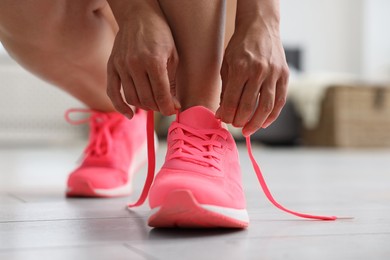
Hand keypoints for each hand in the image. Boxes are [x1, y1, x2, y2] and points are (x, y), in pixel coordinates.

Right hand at [107, 0, 179, 117]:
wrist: (137, 15)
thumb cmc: (160, 34)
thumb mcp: (172, 55)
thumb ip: (171, 80)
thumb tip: (174, 103)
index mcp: (154, 61)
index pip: (161, 94)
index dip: (169, 107)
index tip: (173, 111)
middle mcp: (135, 64)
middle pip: (146, 99)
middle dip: (158, 107)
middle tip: (165, 106)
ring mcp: (121, 65)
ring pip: (131, 98)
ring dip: (144, 107)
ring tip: (153, 104)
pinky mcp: (112, 66)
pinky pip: (113, 92)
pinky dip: (120, 106)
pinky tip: (129, 114)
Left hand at [216, 10, 288, 135]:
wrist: (260, 27)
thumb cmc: (240, 46)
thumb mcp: (226, 64)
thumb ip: (225, 89)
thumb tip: (222, 112)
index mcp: (240, 68)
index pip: (231, 100)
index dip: (226, 114)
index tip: (223, 119)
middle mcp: (258, 71)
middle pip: (248, 106)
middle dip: (239, 121)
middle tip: (235, 125)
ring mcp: (274, 74)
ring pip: (266, 107)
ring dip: (256, 123)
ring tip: (248, 130)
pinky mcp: (284, 75)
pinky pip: (280, 101)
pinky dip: (272, 115)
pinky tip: (264, 123)